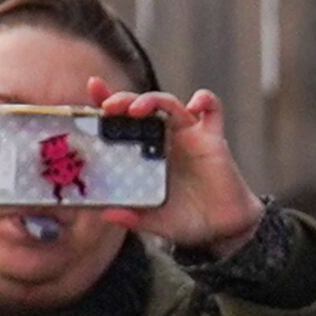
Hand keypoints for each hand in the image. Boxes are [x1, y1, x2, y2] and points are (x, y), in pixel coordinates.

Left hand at [86, 79, 265, 258]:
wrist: (222, 229)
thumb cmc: (187, 221)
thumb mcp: (156, 221)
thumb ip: (133, 217)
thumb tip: (107, 214)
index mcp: (144, 152)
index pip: (121, 119)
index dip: (106, 100)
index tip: (93, 87)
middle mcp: (164, 138)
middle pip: (142, 106)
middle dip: (124, 99)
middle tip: (110, 106)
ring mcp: (188, 135)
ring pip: (169, 103)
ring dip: (152, 99)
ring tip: (137, 109)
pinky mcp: (212, 138)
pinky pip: (212, 111)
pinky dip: (205, 101)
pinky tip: (195, 105)